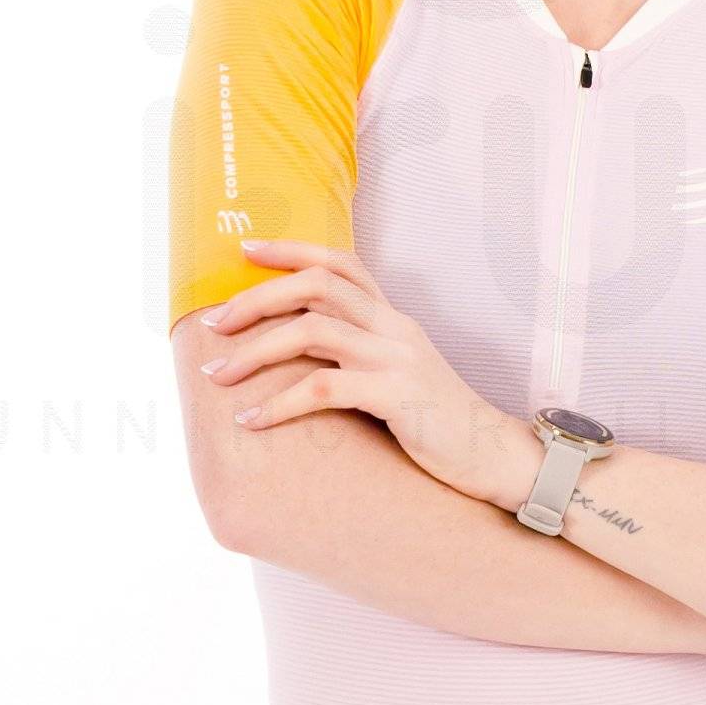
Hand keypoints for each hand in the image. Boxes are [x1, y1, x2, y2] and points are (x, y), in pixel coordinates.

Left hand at [195, 239, 524, 505]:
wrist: (491, 455)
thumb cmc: (437, 421)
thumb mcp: (399, 373)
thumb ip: (360, 352)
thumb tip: (297, 349)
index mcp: (393, 317)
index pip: (339, 263)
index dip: (290, 250)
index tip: (245, 250)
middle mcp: (394, 327)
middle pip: (315, 287)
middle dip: (256, 300)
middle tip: (214, 325)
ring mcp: (397, 359)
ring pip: (312, 332)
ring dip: (255, 352)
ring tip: (219, 376)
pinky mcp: (397, 396)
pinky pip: (324, 388)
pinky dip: (279, 403)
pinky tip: (252, 421)